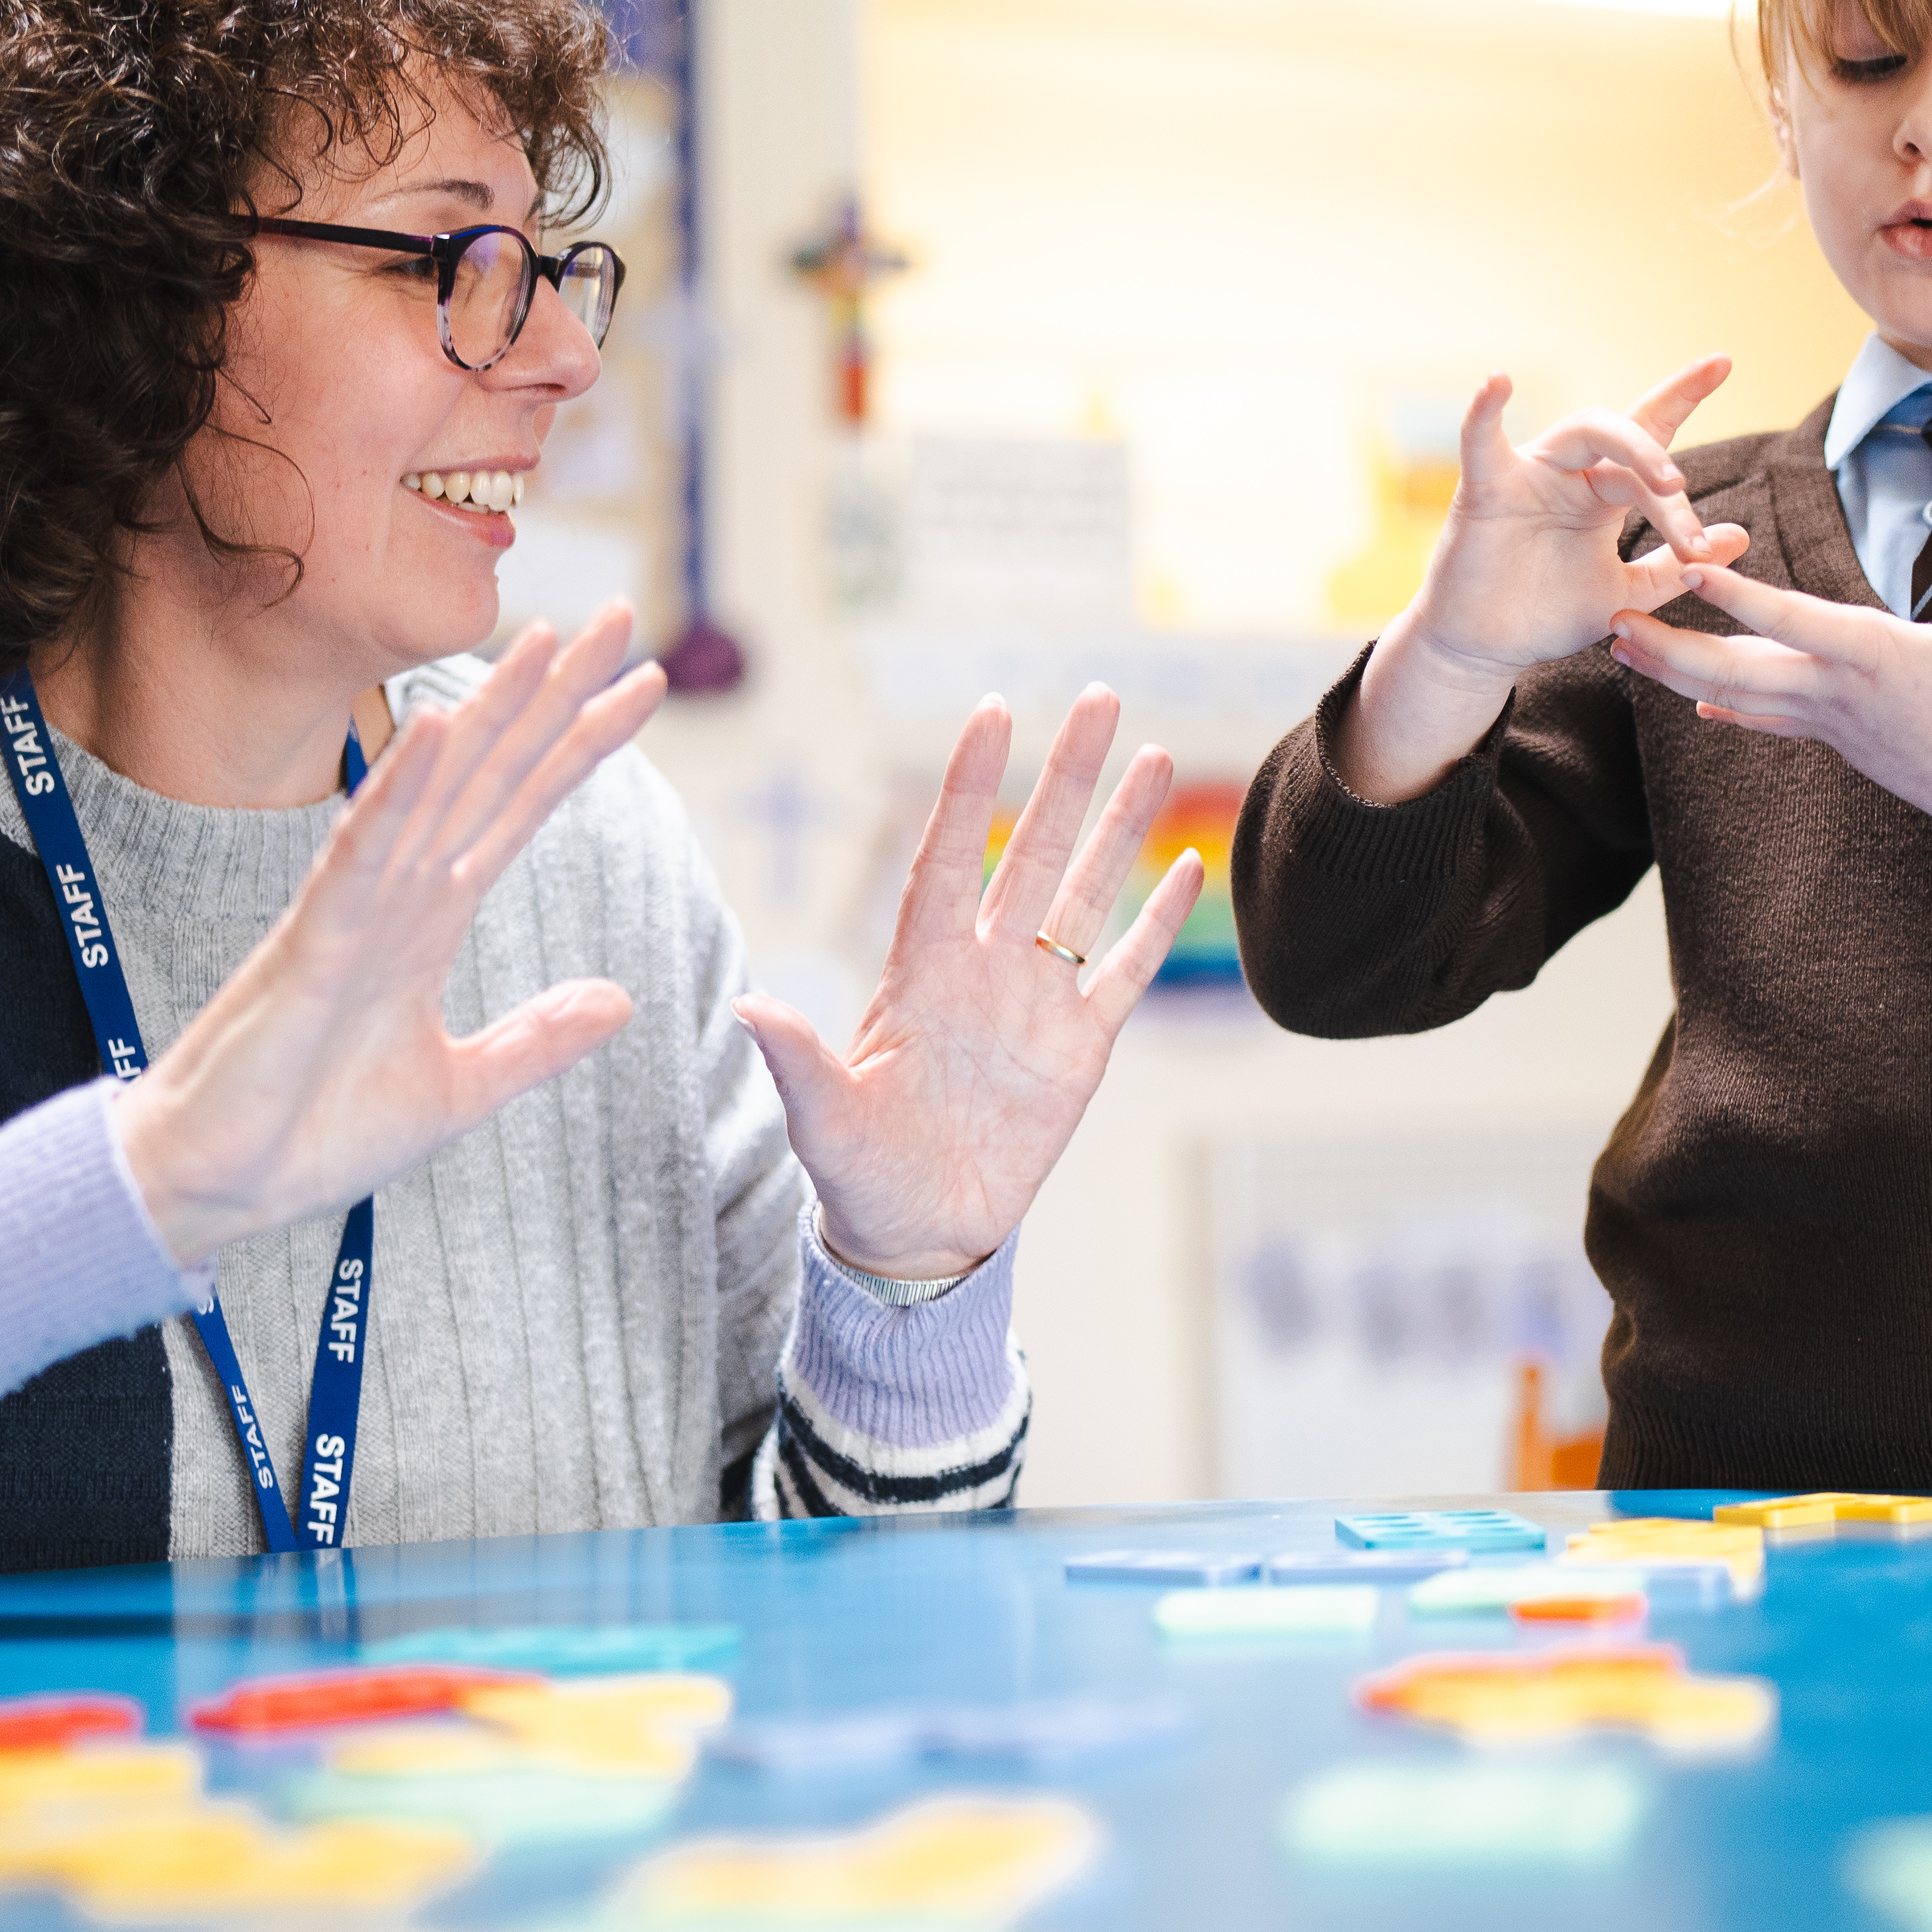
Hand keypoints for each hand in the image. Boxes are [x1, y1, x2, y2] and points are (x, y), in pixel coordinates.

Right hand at [109, 607, 666, 1263]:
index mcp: (432, 917)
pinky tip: (440, 726)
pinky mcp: (315, 939)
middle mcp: (400, 891)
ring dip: (490, 712)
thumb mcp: (460, 1090)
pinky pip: (364, 849)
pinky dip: (402, 789)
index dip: (581, 744)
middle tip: (619, 614)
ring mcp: (356, 907)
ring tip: (548, 639)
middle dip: (555, 694)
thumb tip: (622, 998)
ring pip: (436, 788)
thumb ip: (536, 1041)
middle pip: (492, 771)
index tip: (644, 684)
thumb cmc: (316, 1132)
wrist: (223, 1185)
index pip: (523, 807)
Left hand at [738, 685, 1199, 1279]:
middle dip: (1065, 774)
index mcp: (920, 971)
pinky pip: (1126, 970)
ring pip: (1087, 892)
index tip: (991, 712)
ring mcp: (1037, 1003)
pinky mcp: (1081, 1049)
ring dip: (1118, 826)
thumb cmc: (858, 1176)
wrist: (916, 1236)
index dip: (969, 787)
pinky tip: (1185, 866)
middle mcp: (984, 968)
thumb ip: (797, 1060)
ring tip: (1147, 753)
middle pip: (1033, 849)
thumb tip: (746, 1007)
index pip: (949, 855)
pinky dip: (1157, 922)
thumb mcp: (821, 1121)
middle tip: (1098, 694)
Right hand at [1337, 357, 1750, 802]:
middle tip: (1689, 508)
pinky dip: (1485, 410)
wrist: (1487, 650)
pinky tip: (1497, 381)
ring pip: (1583, 430)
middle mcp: (1571, 474)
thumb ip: (1674, 566)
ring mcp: (1529, 477)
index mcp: (1603, 492)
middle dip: (1665, 464)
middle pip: (1627, 437)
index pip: (1650, 432)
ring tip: (1670, 482)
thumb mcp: (1625, 594)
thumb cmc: (1545, 616)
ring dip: (1633, 447)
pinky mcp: (1485, 492)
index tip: (1723, 361)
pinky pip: (1481, 441)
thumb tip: (1739, 536)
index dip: (1683, 395)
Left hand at [1609, 511, 1931, 913]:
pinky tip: (1692, 702)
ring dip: (1674, 673)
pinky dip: (1723, 708)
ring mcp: (1822, 719)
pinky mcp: (1826, 736)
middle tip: (1612, 622)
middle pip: (1734, 669)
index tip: (1688, 571)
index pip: (1790, 621)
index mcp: (1867, 655)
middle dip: (1669, 647)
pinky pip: (1761, 720)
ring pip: (1733, 696)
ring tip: (1622, 649)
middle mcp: (1831, 690)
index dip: (1739, 597)